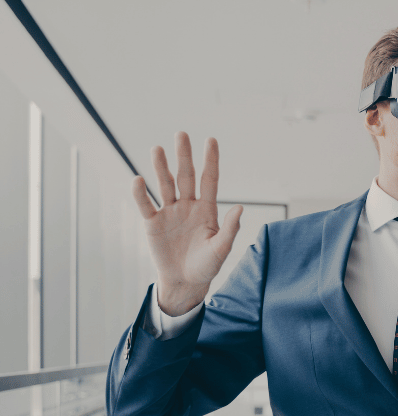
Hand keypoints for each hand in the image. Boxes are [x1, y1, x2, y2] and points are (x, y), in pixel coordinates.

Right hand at [132, 132, 241, 315]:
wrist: (186, 282)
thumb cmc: (207, 266)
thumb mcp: (221, 249)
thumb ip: (230, 229)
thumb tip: (240, 207)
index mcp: (207, 209)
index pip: (209, 179)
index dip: (210, 160)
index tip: (211, 140)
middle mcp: (188, 206)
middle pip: (186, 176)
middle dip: (184, 156)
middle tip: (181, 134)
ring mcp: (170, 212)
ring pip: (165, 185)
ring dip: (161, 167)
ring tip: (157, 149)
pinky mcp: (153, 223)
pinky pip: (146, 205)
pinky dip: (140, 193)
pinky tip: (138, 179)